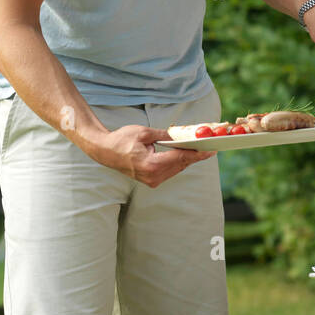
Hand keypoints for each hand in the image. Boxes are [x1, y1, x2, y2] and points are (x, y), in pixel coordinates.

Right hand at [85, 124, 214, 186]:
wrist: (104, 151)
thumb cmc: (121, 140)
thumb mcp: (145, 133)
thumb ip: (165, 136)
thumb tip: (182, 136)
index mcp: (152, 165)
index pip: (180, 158)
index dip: (197, 154)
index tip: (211, 150)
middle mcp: (153, 176)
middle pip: (181, 165)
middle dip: (195, 155)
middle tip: (210, 147)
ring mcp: (152, 180)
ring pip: (176, 169)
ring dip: (187, 159)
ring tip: (200, 149)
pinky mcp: (151, 180)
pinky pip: (170, 171)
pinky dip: (177, 163)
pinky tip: (185, 154)